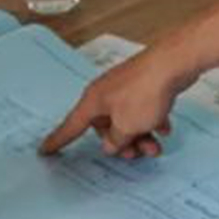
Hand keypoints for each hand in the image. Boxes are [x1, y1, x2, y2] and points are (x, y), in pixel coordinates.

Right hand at [39, 45, 193, 158]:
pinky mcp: (143, 86)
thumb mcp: (127, 126)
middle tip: (137, 153)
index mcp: (93, 102)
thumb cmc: (145, 91)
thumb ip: (116, 140)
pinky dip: (151, 122)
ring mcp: (125, 88)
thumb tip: (110, 144)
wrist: (173, 64)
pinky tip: (164, 128)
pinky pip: (142, 111)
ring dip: (140, 137)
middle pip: (105, 127)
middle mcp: (105, 94)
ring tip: (156, 146)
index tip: (45, 150)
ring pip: (127, 121)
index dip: (59, 140)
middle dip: (121, 144)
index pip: (71, 126)